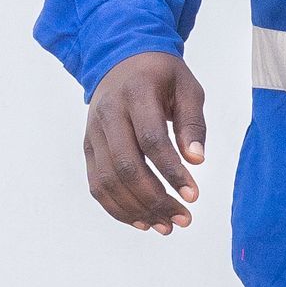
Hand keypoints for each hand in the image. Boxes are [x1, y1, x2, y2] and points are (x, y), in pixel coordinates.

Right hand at [84, 52, 207, 234]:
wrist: (120, 60)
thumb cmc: (161, 76)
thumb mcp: (188, 88)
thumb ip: (193, 123)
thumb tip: (197, 159)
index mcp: (135, 95)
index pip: (151, 140)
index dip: (172, 172)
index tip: (194, 196)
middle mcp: (108, 114)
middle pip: (126, 166)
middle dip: (156, 199)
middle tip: (184, 219)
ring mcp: (93, 133)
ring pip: (108, 181)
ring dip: (137, 210)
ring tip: (167, 226)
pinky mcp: (88, 148)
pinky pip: (97, 184)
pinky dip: (117, 207)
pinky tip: (142, 221)